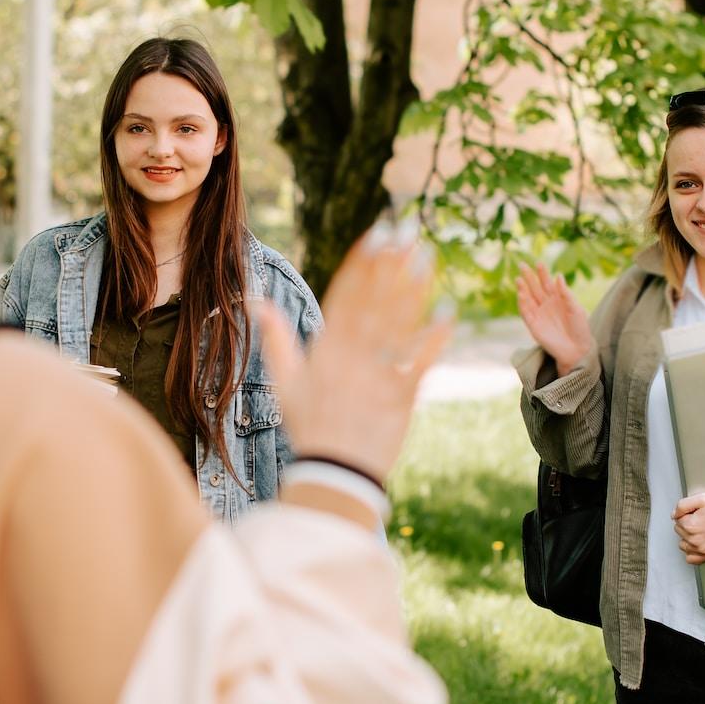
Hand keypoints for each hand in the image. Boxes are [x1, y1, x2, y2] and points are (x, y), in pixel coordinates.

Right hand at [255, 230, 453, 485]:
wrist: (335, 474)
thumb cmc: (308, 426)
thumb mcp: (284, 382)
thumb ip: (275, 339)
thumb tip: (256, 300)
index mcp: (325, 351)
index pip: (345, 296)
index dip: (362, 263)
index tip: (376, 233)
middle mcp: (352, 358)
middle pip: (374, 301)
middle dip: (390, 264)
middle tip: (407, 229)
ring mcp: (378, 377)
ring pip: (398, 325)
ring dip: (414, 288)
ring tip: (427, 255)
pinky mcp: (402, 397)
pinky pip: (420, 361)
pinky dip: (434, 336)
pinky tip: (448, 309)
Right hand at [515, 263, 593, 376]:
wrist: (577, 349)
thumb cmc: (580, 328)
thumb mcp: (576, 308)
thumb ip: (566, 293)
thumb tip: (558, 275)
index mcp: (557, 298)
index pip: (547, 282)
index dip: (543, 273)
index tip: (539, 263)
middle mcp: (546, 304)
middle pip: (535, 287)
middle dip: (529, 276)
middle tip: (522, 264)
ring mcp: (539, 314)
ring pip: (528, 298)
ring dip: (522, 289)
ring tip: (518, 278)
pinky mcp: (533, 325)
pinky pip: (526, 312)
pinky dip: (522, 303)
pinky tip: (521, 294)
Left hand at [672, 493, 704, 564]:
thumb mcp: (702, 498)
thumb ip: (682, 505)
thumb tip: (673, 515)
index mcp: (690, 526)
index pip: (677, 519)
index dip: (687, 514)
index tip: (698, 513)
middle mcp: (694, 540)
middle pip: (679, 531)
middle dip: (687, 524)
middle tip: (702, 520)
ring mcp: (701, 550)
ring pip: (683, 544)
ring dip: (688, 538)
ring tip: (701, 530)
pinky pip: (691, 558)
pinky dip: (692, 552)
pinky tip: (699, 543)